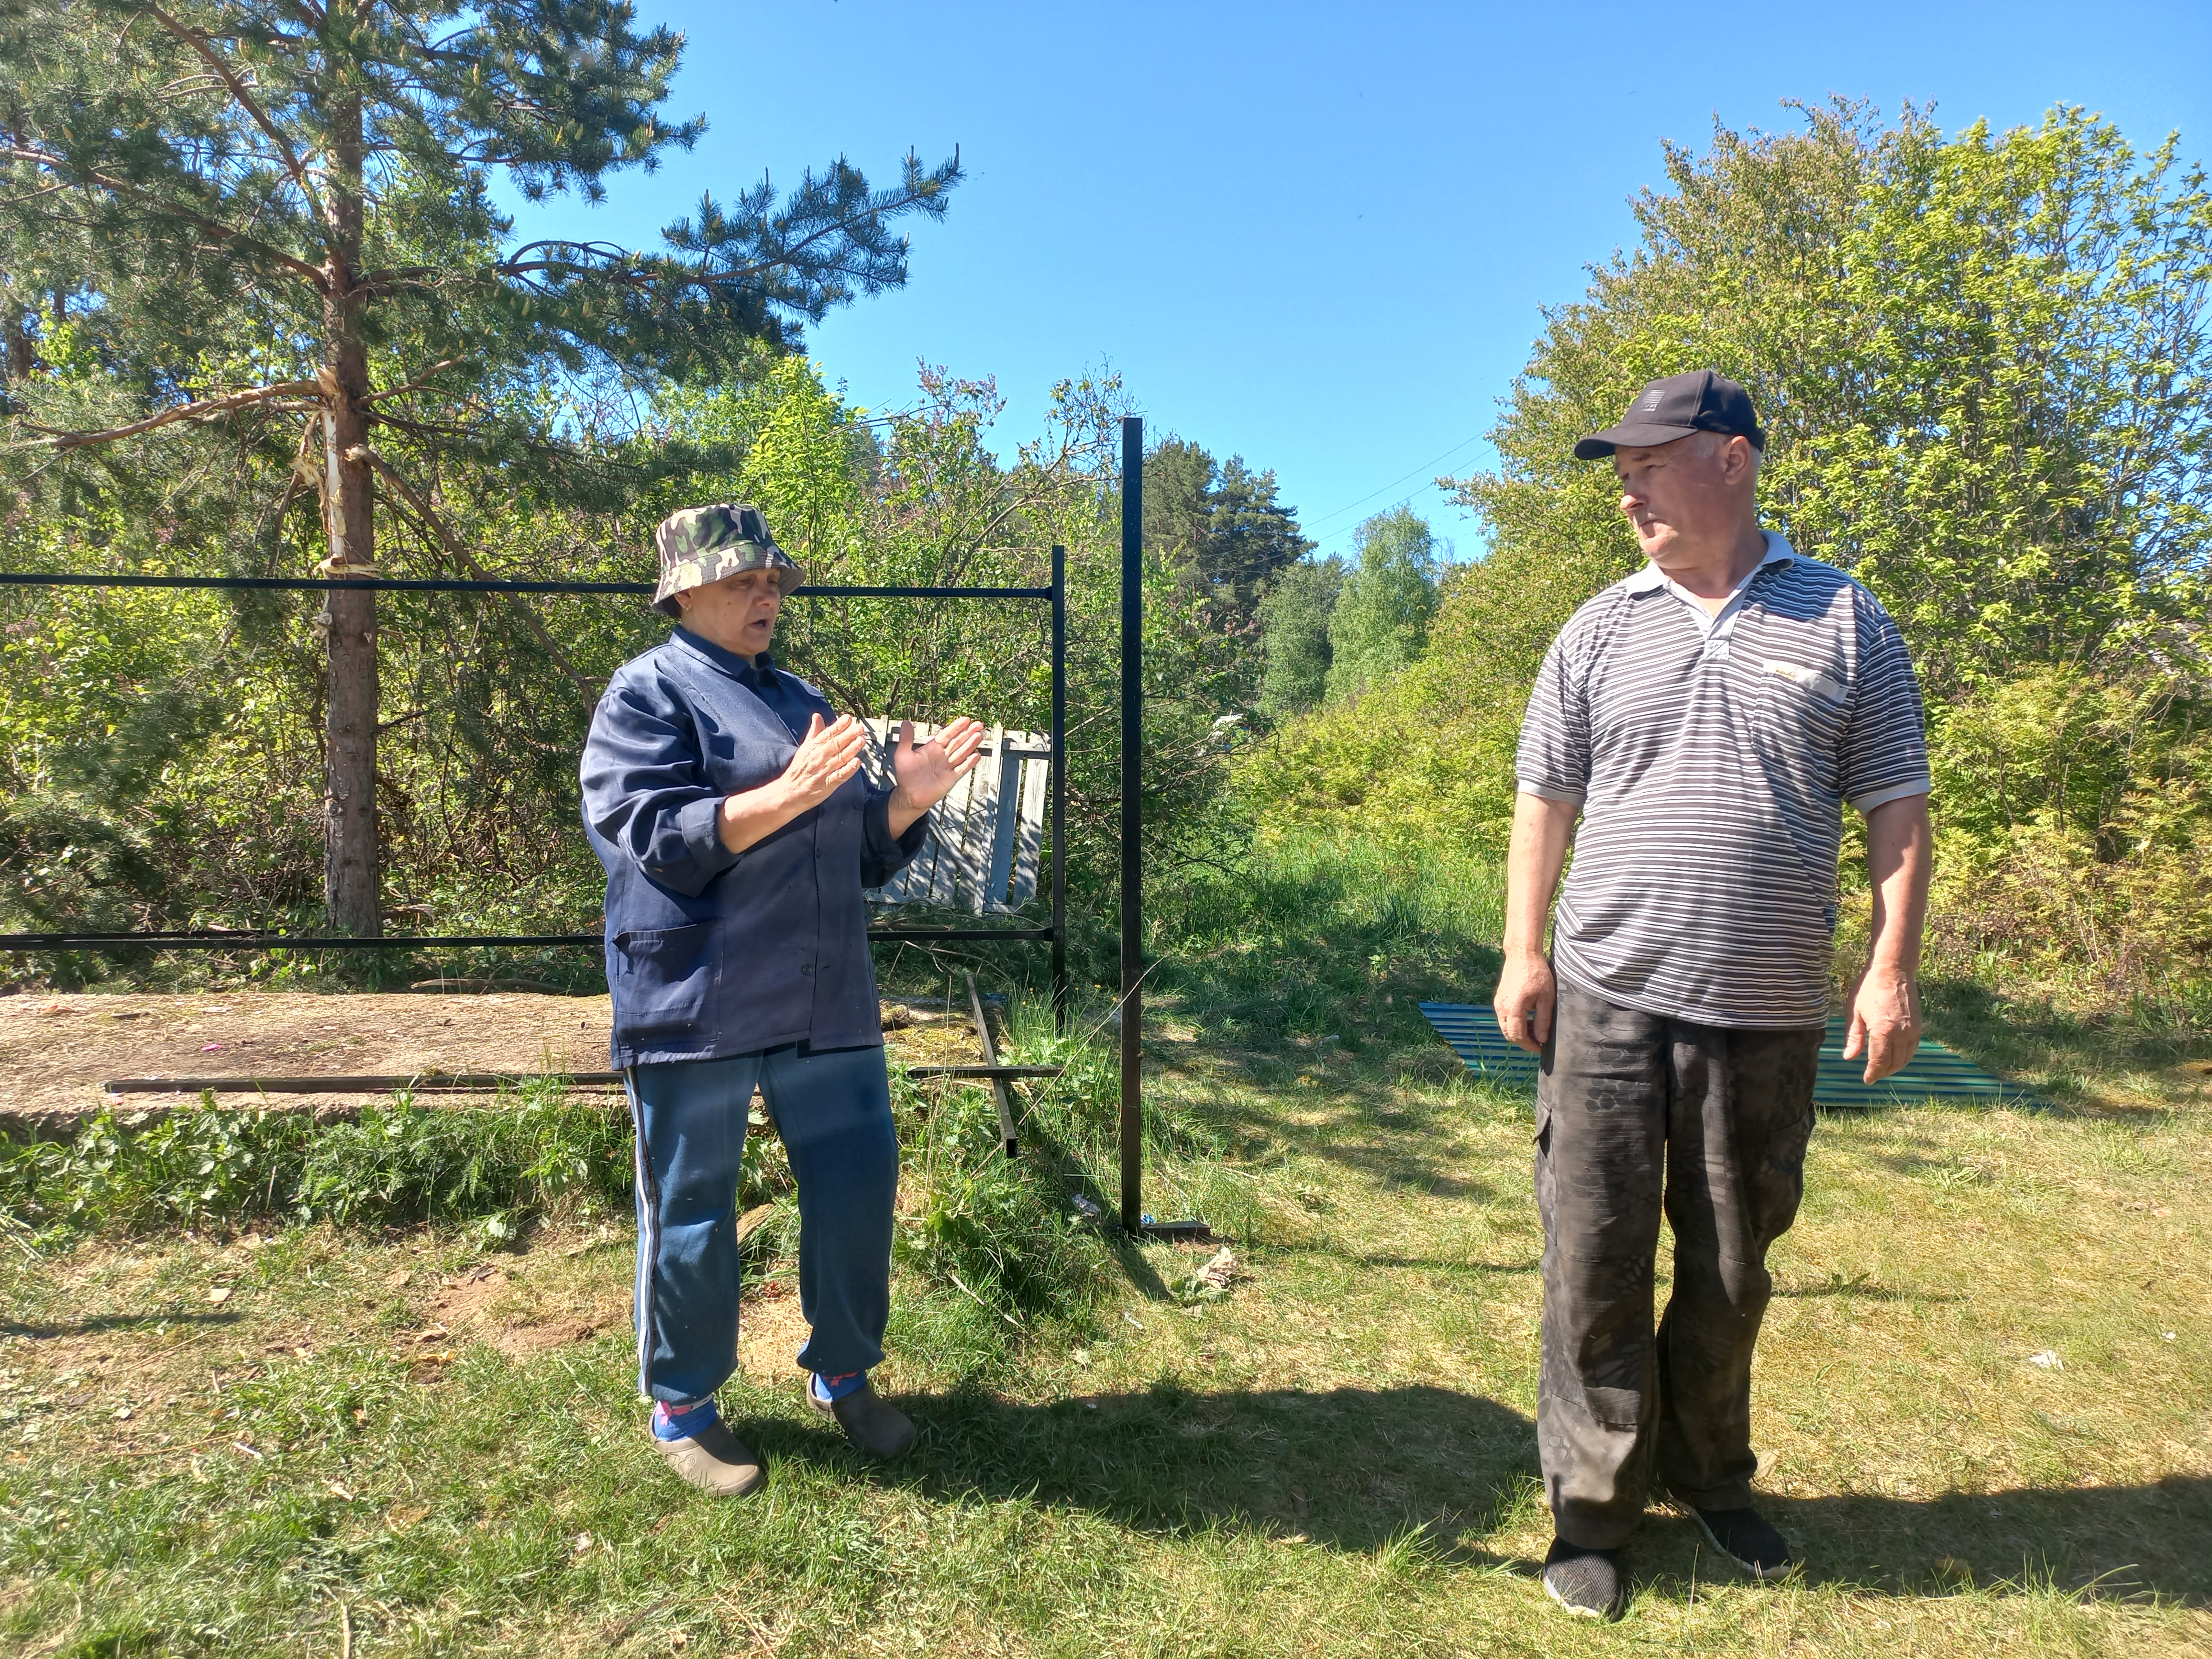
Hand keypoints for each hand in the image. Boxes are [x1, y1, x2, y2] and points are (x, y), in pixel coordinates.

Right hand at [773, 712, 867, 812]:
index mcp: (813, 747)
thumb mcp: (804, 748)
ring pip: (840, 758)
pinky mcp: (828, 784)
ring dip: (851, 749)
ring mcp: (824, 771)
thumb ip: (814, 732)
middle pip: (835, 744)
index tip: (848, 718)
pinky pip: (840, 776)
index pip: (827, 734)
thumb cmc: (799, 769)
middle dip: (848, 735)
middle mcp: (819, 757)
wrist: (789, 792)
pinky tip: (857, 762)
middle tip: (859, 727)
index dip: (838, 726)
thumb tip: (817, 716)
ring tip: (861, 740)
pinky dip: (848, 769)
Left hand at [889, 717, 986, 814]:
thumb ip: (906, 739)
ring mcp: (948, 767)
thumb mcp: (902, 755)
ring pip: (962, 753)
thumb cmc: (906, 776)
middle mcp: (942, 756)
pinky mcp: (951, 778)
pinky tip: (976, 755)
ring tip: (979, 736)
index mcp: (932, 748)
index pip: (946, 735)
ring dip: (971, 744)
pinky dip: (969, 762)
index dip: (956, 727)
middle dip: (968, 733)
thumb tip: (906, 723)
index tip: (965, 720)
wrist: (910, 796)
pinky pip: (962, 768)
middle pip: (958, 742)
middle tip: (978, 725)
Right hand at [1494, 953, 1556, 1054]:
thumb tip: (1541, 1039)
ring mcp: (1498, 1003)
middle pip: (1509, 1034)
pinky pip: (1504, 1017)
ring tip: (1534, 1029)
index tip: (1541, 1048)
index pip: (1518, 1036)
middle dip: (1523, 1041)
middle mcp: (1501, 1008)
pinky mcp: (1499, 998)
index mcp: (1513, 1009)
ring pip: (1505, 1027)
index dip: (1529, 1046)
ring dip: (1518, 1032)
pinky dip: (1514, 1023)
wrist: (1522, 954)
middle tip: (1538, 1041)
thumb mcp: (1546, 998)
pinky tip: (1527, 1018)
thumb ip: (1543, 1020)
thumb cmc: (1537, 973)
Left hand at [1844, 963, 1920, 1082]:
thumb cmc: (1868, 988)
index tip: (1867, 1080)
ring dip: (1894, 1067)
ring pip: (1906, 1058)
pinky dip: (1904, 1057)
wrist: (1893, 970)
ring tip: (1882, 1068)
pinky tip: (1894, 1056)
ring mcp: (1913, 1030)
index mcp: (1883, 1031)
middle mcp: (1901, 1033)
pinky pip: (1912, 1048)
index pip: (1879, 1062)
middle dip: (1883, 1072)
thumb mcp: (1854, 1012)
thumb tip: (1849, 1058)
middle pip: (1894, 1063)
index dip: (1873, 1073)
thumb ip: (1853, 1037)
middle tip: (1872, 1075)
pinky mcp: (1919, 1026)